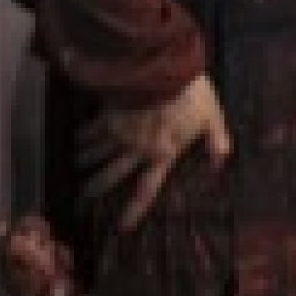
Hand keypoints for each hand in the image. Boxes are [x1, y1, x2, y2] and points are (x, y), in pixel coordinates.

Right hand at [78, 75, 231, 232]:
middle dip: (97, 186)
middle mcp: (136, 150)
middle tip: (84, 195)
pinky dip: (83, 135)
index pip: (146, 190)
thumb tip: (220, 164)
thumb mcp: (212, 116)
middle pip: (113, 175)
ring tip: (76, 166)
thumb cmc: (190, 93)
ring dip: (86, 161)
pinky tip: (75, 138)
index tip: (122, 226)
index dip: (134, 210)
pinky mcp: (109, 114)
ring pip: (98, 153)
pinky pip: (92, 129)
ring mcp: (120, 133)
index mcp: (162, 154)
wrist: (162, 68)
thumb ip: (217, 141)